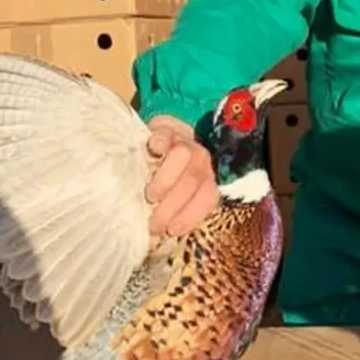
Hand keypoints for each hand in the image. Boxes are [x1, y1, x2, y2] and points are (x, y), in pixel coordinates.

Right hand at [145, 115, 219, 236]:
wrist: (161, 139)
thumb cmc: (166, 179)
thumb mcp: (173, 198)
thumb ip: (174, 211)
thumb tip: (162, 233)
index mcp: (207, 180)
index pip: (208, 197)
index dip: (191, 216)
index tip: (172, 230)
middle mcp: (201, 160)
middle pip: (194, 180)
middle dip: (173, 205)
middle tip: (154, 222)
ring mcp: (185, 141)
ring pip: (183, 156)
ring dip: (167, 179)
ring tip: (151, 195)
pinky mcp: (167, 127)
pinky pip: (167, 134)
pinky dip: (160, 142)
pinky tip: (152, 151)